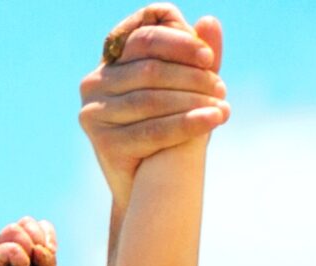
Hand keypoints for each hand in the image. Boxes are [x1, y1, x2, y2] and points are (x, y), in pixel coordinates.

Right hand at [79, 8, 226, 202]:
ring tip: (222, 106)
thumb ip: (194, 59)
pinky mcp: (103, 143)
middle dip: (190, 76)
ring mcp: (94, 113)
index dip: (178, 43)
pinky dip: (186, 124)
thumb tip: (210, 21)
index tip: (209, 57)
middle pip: (149, 69)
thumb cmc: (167, 136)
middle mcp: (93, 83)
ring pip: (151, 99)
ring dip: (192, 100)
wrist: (148, 194)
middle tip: (221, 87)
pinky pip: (152, 130)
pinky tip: (213, 121)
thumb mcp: (183, 92)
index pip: (143, 38)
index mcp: (109, 61)